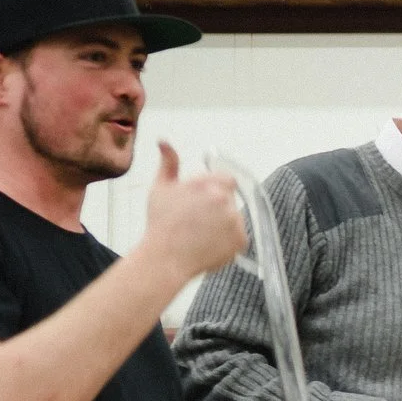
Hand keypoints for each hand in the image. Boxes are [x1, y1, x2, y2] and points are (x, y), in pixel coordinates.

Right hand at [138, 143, 247, 290]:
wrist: (165, 259)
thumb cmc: (161, 223)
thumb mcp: (161, 188)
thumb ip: (168, 163)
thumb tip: (164, 141)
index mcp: (208, 184)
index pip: (227, 179)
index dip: (216, 189)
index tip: (204, 201)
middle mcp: (224, 200)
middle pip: (230, 199)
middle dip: (217, 207)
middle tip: (197, 221)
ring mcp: (234, 221)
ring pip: (234, 218)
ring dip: (223, 223)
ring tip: (200, 234)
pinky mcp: (241, 240)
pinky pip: (239, 237)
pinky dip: (228, 241)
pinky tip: (209, 244)